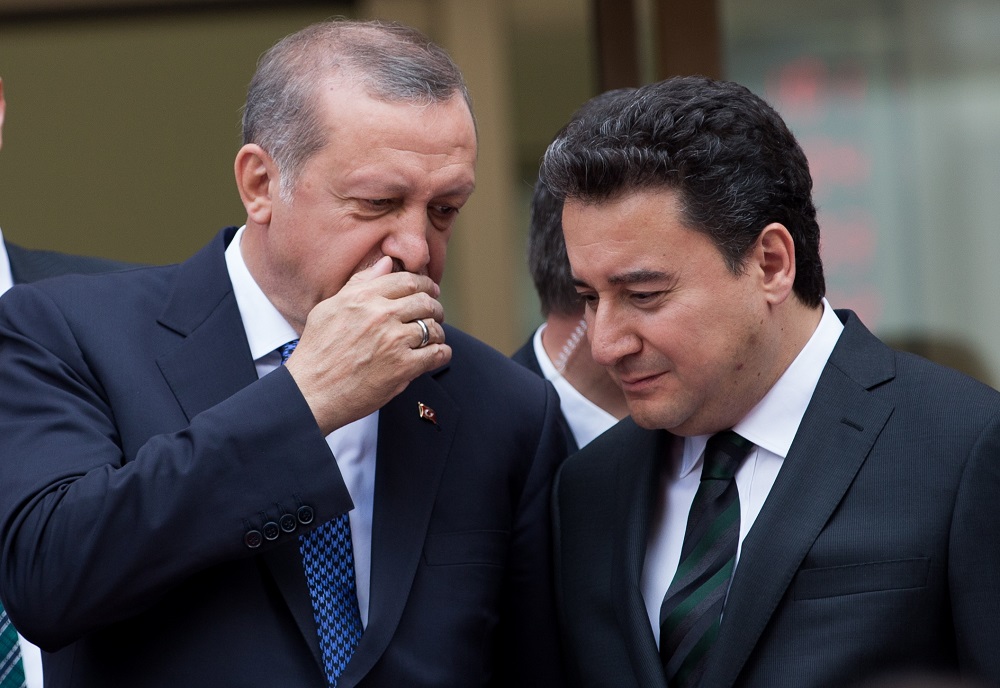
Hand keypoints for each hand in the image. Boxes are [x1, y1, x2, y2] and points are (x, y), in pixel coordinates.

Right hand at [284, 256, 449, 433]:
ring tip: (434, 337)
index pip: (407, 281)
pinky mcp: (403, 367)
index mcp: (363, 297)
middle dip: (435, 308)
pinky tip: (437, 355)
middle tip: (436, 315)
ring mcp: (393, 341)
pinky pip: (437, 353)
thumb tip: (386, 262)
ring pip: (433, 328)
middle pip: (425, 302)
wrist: (311, 392)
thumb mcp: (329, 308)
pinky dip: (442, 353)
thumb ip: (359, 283)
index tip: (430, 290)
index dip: (425, 284)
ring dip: (438, 332)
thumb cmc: (317, 351)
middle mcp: (380, 315)